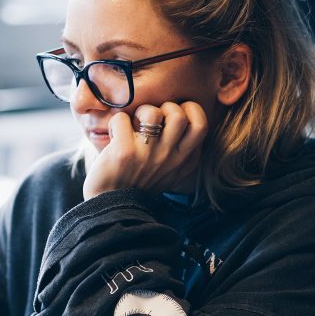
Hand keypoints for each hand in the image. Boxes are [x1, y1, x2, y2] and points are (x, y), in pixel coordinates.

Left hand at [83, 101, 208, 199]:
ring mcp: (147, 155)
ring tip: (133, 124)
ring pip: (153, 112)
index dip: (190, 110)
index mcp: (183, 160)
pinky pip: (122, 118)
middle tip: (152, 120)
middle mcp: (168, 157)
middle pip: (179, 114)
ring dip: (141, 111)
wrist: (113, 208)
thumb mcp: (172, 173)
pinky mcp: (124, 153)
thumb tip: (189, 120)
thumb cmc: (140, 184)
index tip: (174, 117)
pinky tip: (115, 135)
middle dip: (164, 107)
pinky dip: (116, 122)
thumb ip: (183, 152)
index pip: (201, 125)